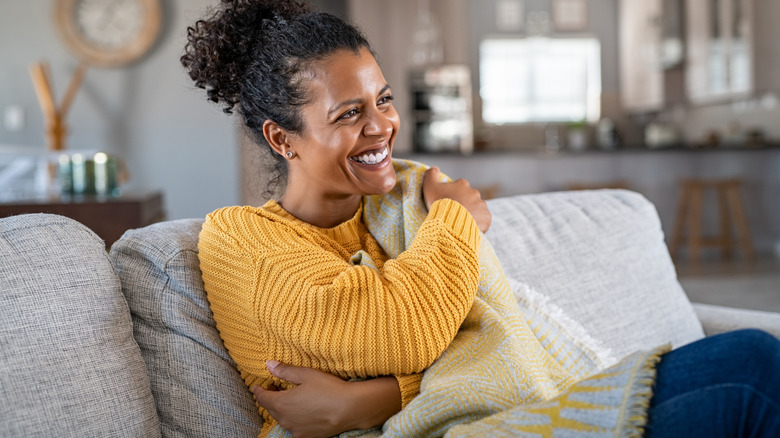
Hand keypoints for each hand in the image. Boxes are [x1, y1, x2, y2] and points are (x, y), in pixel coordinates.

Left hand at [253, 361, 400, 437]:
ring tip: (290, 399)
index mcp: (282, 404)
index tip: (259, 385)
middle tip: (276, 387)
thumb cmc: (328, 389)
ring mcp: (296, 430)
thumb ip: (285, 371)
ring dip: (282, 409)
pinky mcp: (306, 436)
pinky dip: (293, 418)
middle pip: (271, 409)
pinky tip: (303, 411)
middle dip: (271, 398)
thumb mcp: (306, 375)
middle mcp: (285, 420)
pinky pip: (294, 427)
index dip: (259, 390)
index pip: (262, 398)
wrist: (350, 408)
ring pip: (282, 419)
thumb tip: (269, 365)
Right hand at [422, 166, 491, 232]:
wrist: (450, 223)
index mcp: (462, 184)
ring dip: (471, 213)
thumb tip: (435, 168)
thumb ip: (431, 175)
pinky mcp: (487, 217)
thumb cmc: (439, 204)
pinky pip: (483, 220)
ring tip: (461, 222)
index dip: (453, 194)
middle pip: (469, 198)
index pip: (459, 187)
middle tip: (454, 213)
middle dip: (463, 204)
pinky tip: (470, 227)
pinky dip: (479, 223)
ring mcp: (482, 205)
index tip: (448, 202)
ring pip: (477, 209)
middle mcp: (474, 193)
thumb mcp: (429, 187)